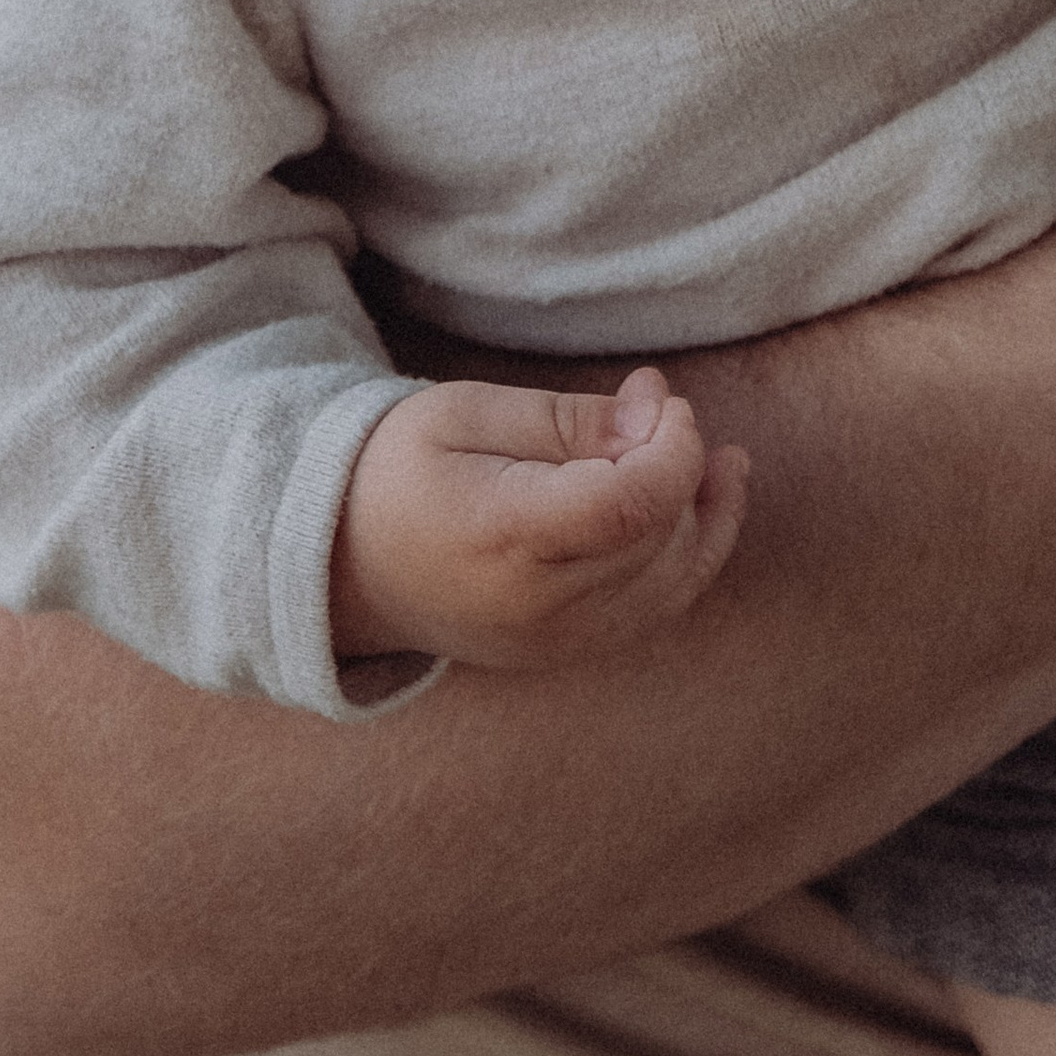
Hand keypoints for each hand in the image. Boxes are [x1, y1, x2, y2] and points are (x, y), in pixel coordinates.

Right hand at [331, 368, 749, 673]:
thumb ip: (566, 420)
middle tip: (659, 404)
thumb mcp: (464, 413)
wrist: (338, 566)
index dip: (672, 450)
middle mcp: (536, 608)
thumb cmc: (394, 471)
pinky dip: (688, 558)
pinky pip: (653, 612)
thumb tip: (656, 417)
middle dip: (685, 466)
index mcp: (502, 538)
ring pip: (672, 584)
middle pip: (658, 541)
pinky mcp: (563, 655)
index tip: (663, 400)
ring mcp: (553, 644)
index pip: (629, 507)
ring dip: (706, 517)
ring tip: (717, 458)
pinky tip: (698, 507)